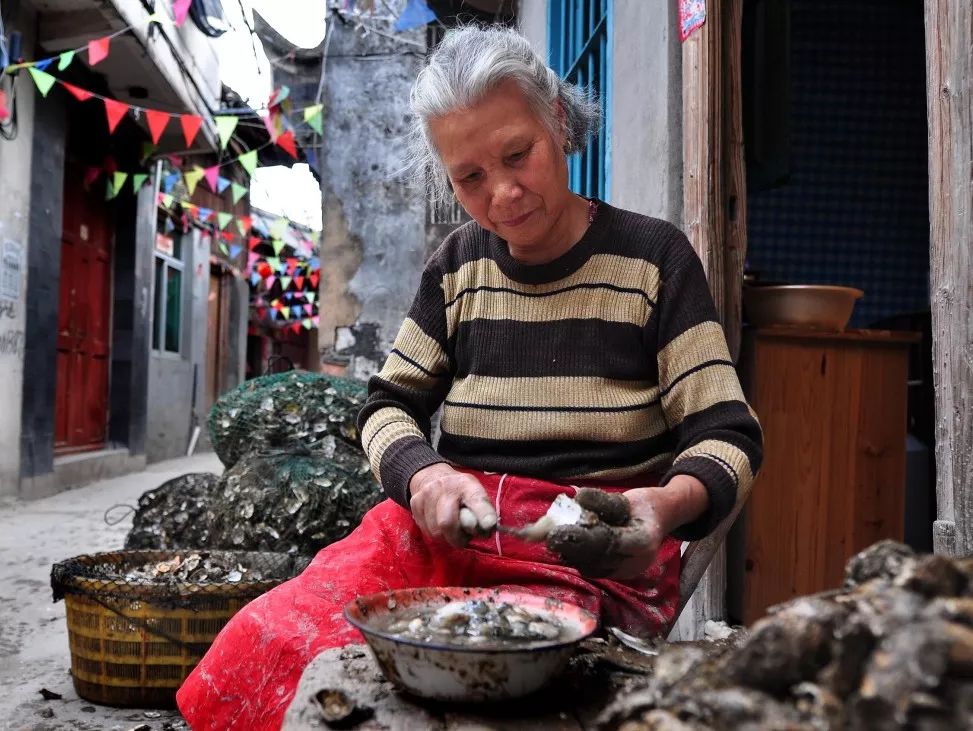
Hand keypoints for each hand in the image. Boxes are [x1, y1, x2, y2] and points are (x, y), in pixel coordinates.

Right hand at [409, 463, 497, 546]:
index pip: (476, 500)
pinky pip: (426, 531)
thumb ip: (483, 511)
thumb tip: (487, 529)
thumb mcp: (475, 493)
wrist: (431, 476)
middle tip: (464, 538)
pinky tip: (440, 525)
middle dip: (458, 538)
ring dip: (446, 537)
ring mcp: (426, 495)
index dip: (484, 514)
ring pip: (436, 531)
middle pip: (447, 522)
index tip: (489, 525)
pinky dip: (436, 534)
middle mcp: (444, 487)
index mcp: (466, 484)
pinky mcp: (415, 505)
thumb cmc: (459, 490)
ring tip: (452, 529)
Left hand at [547, 476, 707, 579]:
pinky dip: (575, 557)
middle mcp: (636, 561)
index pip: (609, 541)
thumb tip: (577, 497)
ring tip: (551, 539)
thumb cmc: (644, 505)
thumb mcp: (626, 498)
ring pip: (592, 567)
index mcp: (643, 539)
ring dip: (570, 554)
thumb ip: (603, 501)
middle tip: (549, 537)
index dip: (582, 538)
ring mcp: (626, 571)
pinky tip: (562, 546)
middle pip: (598, 559)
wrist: (662, 520)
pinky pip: (592, 569)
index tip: (558, 532)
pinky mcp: (616, 575)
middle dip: (571, 548)